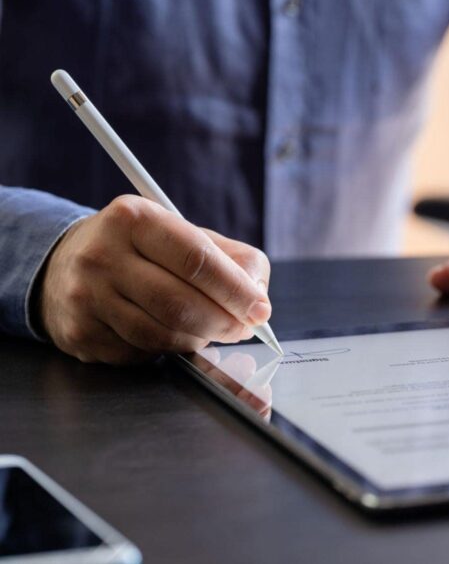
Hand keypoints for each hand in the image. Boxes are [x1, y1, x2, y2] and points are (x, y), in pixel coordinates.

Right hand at [38, 195, 271, 363]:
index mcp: (135, 219)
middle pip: (180, 303)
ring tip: (210, 330)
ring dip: (199, 339)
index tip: (260, 310)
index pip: (197, 259)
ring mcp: (87, 296)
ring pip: (162, 334)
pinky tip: (172, 334)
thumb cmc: (142, 249)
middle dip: (223, 322)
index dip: (236, 290)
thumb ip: (230, 258)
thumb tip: (258, 298)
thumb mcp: (182, 233)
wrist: (65, 264)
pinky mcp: (81, 332)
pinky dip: (169, 349)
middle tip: (242, 328)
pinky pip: (141, 353)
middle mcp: (103, 255)